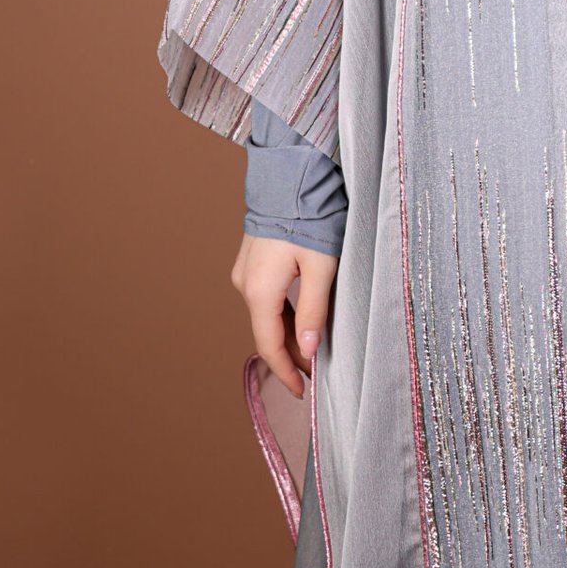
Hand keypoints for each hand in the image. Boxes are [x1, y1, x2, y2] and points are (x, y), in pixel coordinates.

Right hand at [231, 233, 338, 398]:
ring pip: (267, 313)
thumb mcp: (321, 267)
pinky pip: (266, 296)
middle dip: (291, 354)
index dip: (286, 372)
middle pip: (268, 331)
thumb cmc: (309, 217)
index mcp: (259, 291)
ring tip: (314, 348)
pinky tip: (302, 318)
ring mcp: (245, 271)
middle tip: (317, 372)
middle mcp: (245, 284)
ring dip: (288, 332)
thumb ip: (313, 310)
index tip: (301, 392)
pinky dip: (283, 312)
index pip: (269, 345)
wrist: (291, 175)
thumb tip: (308, 349)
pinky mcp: (252, 259)